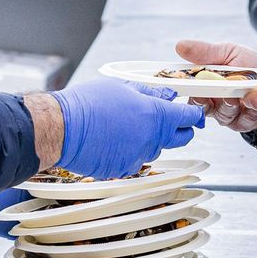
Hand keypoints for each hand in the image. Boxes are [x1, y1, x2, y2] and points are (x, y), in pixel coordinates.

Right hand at [50, 80, 204, 179]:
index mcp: (156, 116)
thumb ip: (151, 93)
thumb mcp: (123, 88)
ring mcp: (138, 158)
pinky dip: (130, 150)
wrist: (62, 128)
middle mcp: (151, 140)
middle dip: (179, 129)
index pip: (188, 117)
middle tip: (169, 119)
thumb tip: (168, 95)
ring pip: (155, 149)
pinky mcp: (124, 170)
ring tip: (128, 125)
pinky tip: (114, 138)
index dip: (193, 114)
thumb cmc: (88, 104)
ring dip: (150, 139)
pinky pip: (135, 159)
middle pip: (179, 138)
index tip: (194, 113)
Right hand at [174, 39, 256, 132]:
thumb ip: (206, 52)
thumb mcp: (228, 52)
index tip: (194, 87)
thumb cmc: (248, 65)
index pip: (190, 92)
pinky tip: (252, 101)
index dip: (190, 91)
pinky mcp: (243, 123)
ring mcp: (227, 115)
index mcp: (205, 85)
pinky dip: (248, 112)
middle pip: (202, 108)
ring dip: (229, 105)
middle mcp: (213, 103)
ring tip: (236, 96)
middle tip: (215, 92)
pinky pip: (241, 122)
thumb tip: (180, 46)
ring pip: (222, 116)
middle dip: (208, 101)